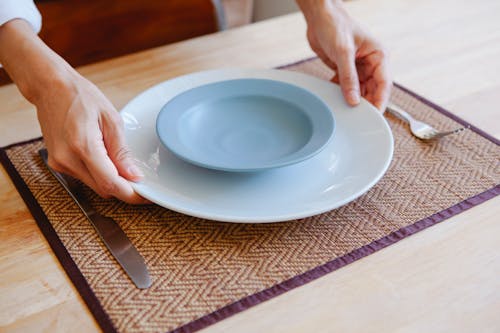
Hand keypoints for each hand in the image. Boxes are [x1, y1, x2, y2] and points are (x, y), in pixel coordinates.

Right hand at [36, 71, 146, 202]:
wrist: (50, 88)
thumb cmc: (80, 97)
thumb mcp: (111, 120)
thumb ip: (121, 151)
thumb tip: (133, 175)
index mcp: (83, 146)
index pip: (111, 183)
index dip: (131, 194)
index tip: (144, 195)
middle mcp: (67, 159)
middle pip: (103, 189)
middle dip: (124, 188)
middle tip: (139, 179)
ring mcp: (59, 163)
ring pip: (94, 186)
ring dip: (111, 181)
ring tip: (120, 162)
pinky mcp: (57, 163)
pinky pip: (84, 178)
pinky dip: (98, 174)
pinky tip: (104, 159)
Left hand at [297, 0, 391, 110]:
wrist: (319, 17)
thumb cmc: (335, 25)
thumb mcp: (343, 52)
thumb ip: (348, 77)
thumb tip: (353, 100)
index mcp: (379, 55)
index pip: (384, 84)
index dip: (380, 102)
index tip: (374, 117)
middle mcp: (371, 63)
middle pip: (372, 90)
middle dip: (365, 104)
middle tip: (356, 118)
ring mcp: (358, 67)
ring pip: (359, 91)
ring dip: (351, 100)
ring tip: (344, 110)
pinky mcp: (345, 69)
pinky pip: (346, 87)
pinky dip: (340, 94)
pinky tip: (334, 98)